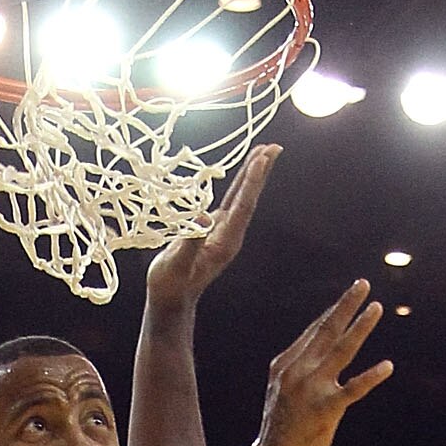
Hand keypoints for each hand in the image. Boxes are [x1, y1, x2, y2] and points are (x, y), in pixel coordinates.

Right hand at [145, 144, 277, 313]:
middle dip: (260, 171)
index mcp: (225, 243)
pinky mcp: (215, 229)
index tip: (260, 159)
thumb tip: (202, 216)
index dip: (251, 182)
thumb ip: (190, 240)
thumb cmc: (171, 285)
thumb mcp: (177, 264)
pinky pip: (231, 201)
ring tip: (263, 152)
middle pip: (248, 198)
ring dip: (252, 174)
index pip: (241, 206)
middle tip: (274, 147)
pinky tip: (243, 173)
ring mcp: (224, 232)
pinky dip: (239, 183)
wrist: (171, 299)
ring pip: (241, 197)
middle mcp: (229, 235)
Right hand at [241, 283, 393, 445]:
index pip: (314, 332)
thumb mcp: (282, 391)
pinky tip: (387, 366)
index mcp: (286, 364)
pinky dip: (371, 376)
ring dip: (360, 327)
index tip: (349, 296)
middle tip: (363, 285)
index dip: (333, 312)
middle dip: (346, 306)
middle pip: (327, 331)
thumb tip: (316, 352)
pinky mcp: (326, 410)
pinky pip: (353, 389)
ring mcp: (311, 389)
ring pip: (341, 350)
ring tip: (376, 308)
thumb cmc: (280, 428)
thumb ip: (298, 370)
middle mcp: (298, 371)